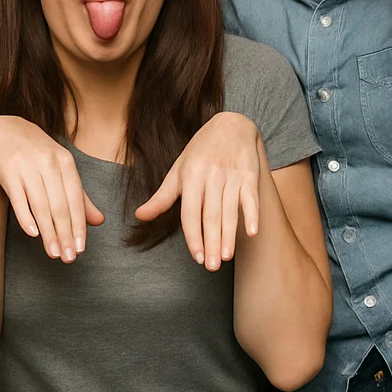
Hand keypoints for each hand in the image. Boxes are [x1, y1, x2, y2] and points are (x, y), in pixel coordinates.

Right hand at [0, 116, 103, 261]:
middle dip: (65, 235)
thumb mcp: (60, 169)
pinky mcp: (8, 172)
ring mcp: (27, 167)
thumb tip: (98, 221)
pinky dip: (26, 217)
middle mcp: (48, 164)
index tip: (80, 249)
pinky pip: (18, 198)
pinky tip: (33, 234)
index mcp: (65, 163)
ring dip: (48, 232)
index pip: (75, 201)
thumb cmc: (36, 154)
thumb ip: (78, 196)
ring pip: (41, 205)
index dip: (79, 227)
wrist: (2, 131)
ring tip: (54, 253)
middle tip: (68, 258)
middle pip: (59, 206)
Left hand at [135, 112, 261, 270]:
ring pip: (230, 210)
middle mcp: (210, 176)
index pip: (190, 213)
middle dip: (211, 242)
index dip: (193, 236)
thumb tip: (139, 216)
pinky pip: (251, 197)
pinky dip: (252, 215)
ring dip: (229, 234)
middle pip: (210, 215)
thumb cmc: (200, 152)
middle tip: (211, 267)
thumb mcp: (178, 171)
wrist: (230, 124)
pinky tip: (252, 232)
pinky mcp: (249, 175)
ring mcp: (231, 175)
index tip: (196, 257)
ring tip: (226, 256)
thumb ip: (162, 197)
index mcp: (190, 177)